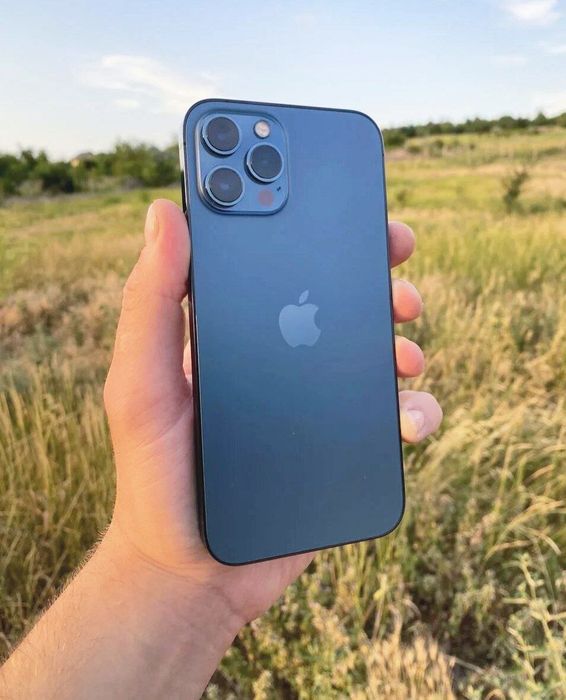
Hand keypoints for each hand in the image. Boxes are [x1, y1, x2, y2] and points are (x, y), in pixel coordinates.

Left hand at [102, 198, 441, 627]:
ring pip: (375, 351)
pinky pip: (391, 416)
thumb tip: (166, 211)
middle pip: (339, 298)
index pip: (275, 260)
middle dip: (376, 275)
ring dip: (404, 337)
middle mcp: (280, 357)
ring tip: (406, 351)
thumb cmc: (155, 474)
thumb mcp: (141, 384)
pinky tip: (408, 416)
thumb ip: (150, 303)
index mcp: (233, 330)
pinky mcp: (341, 444)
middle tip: (397, 266)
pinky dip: (414, 409)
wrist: (193, 567)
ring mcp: (315, 401)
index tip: (347, 200)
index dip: (312, 223)